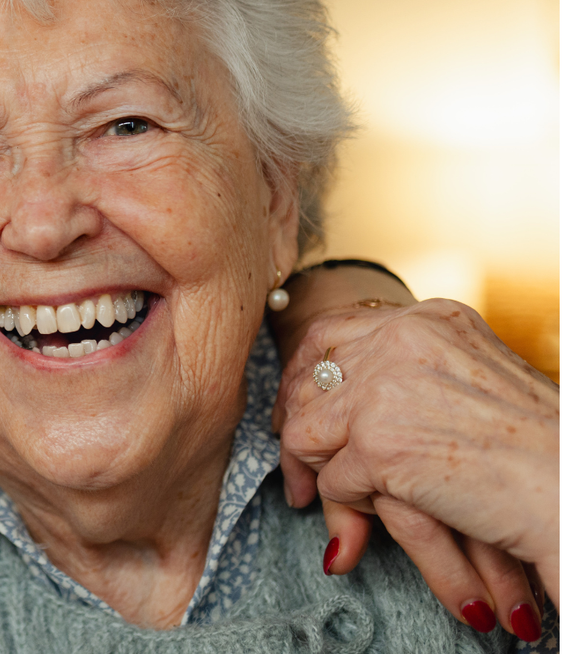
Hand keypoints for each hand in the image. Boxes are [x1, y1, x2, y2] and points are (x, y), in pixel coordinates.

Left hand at [273, 295, 557, 639]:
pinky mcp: (378, 445)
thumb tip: (343, 403)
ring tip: (336, 500)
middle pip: (307, 378)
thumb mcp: (472, 387)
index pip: (330, 333)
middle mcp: (403, 341)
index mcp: (431, 319)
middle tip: (300, 471)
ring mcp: (385, 391)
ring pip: (307, 431)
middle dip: (296, 427)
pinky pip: (332, 481)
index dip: (304, 379)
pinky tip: (381, 517)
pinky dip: (350, 507)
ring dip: (320, 472)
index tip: (298, 415)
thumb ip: (411, 377)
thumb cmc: (541, 451)